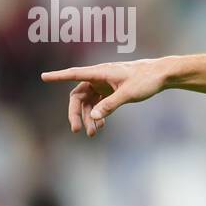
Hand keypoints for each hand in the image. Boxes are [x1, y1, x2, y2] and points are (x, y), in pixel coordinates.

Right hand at [40, 59, 168, 136]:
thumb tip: (94, 117)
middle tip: (76, 129)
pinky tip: (100, 126)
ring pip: (88, 103)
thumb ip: (110, 105)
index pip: (75, 74)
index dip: (59, 76)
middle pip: (78, 96)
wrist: (162, 75)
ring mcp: (104, 85)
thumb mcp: (128, 94)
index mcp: (100, 72)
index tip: (43, 77)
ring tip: (92, 133)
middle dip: (76, 113)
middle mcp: (99, 77)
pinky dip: (97, 115)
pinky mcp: (111, 91)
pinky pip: (98, 104)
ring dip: (88, 117)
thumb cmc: (146, 80)